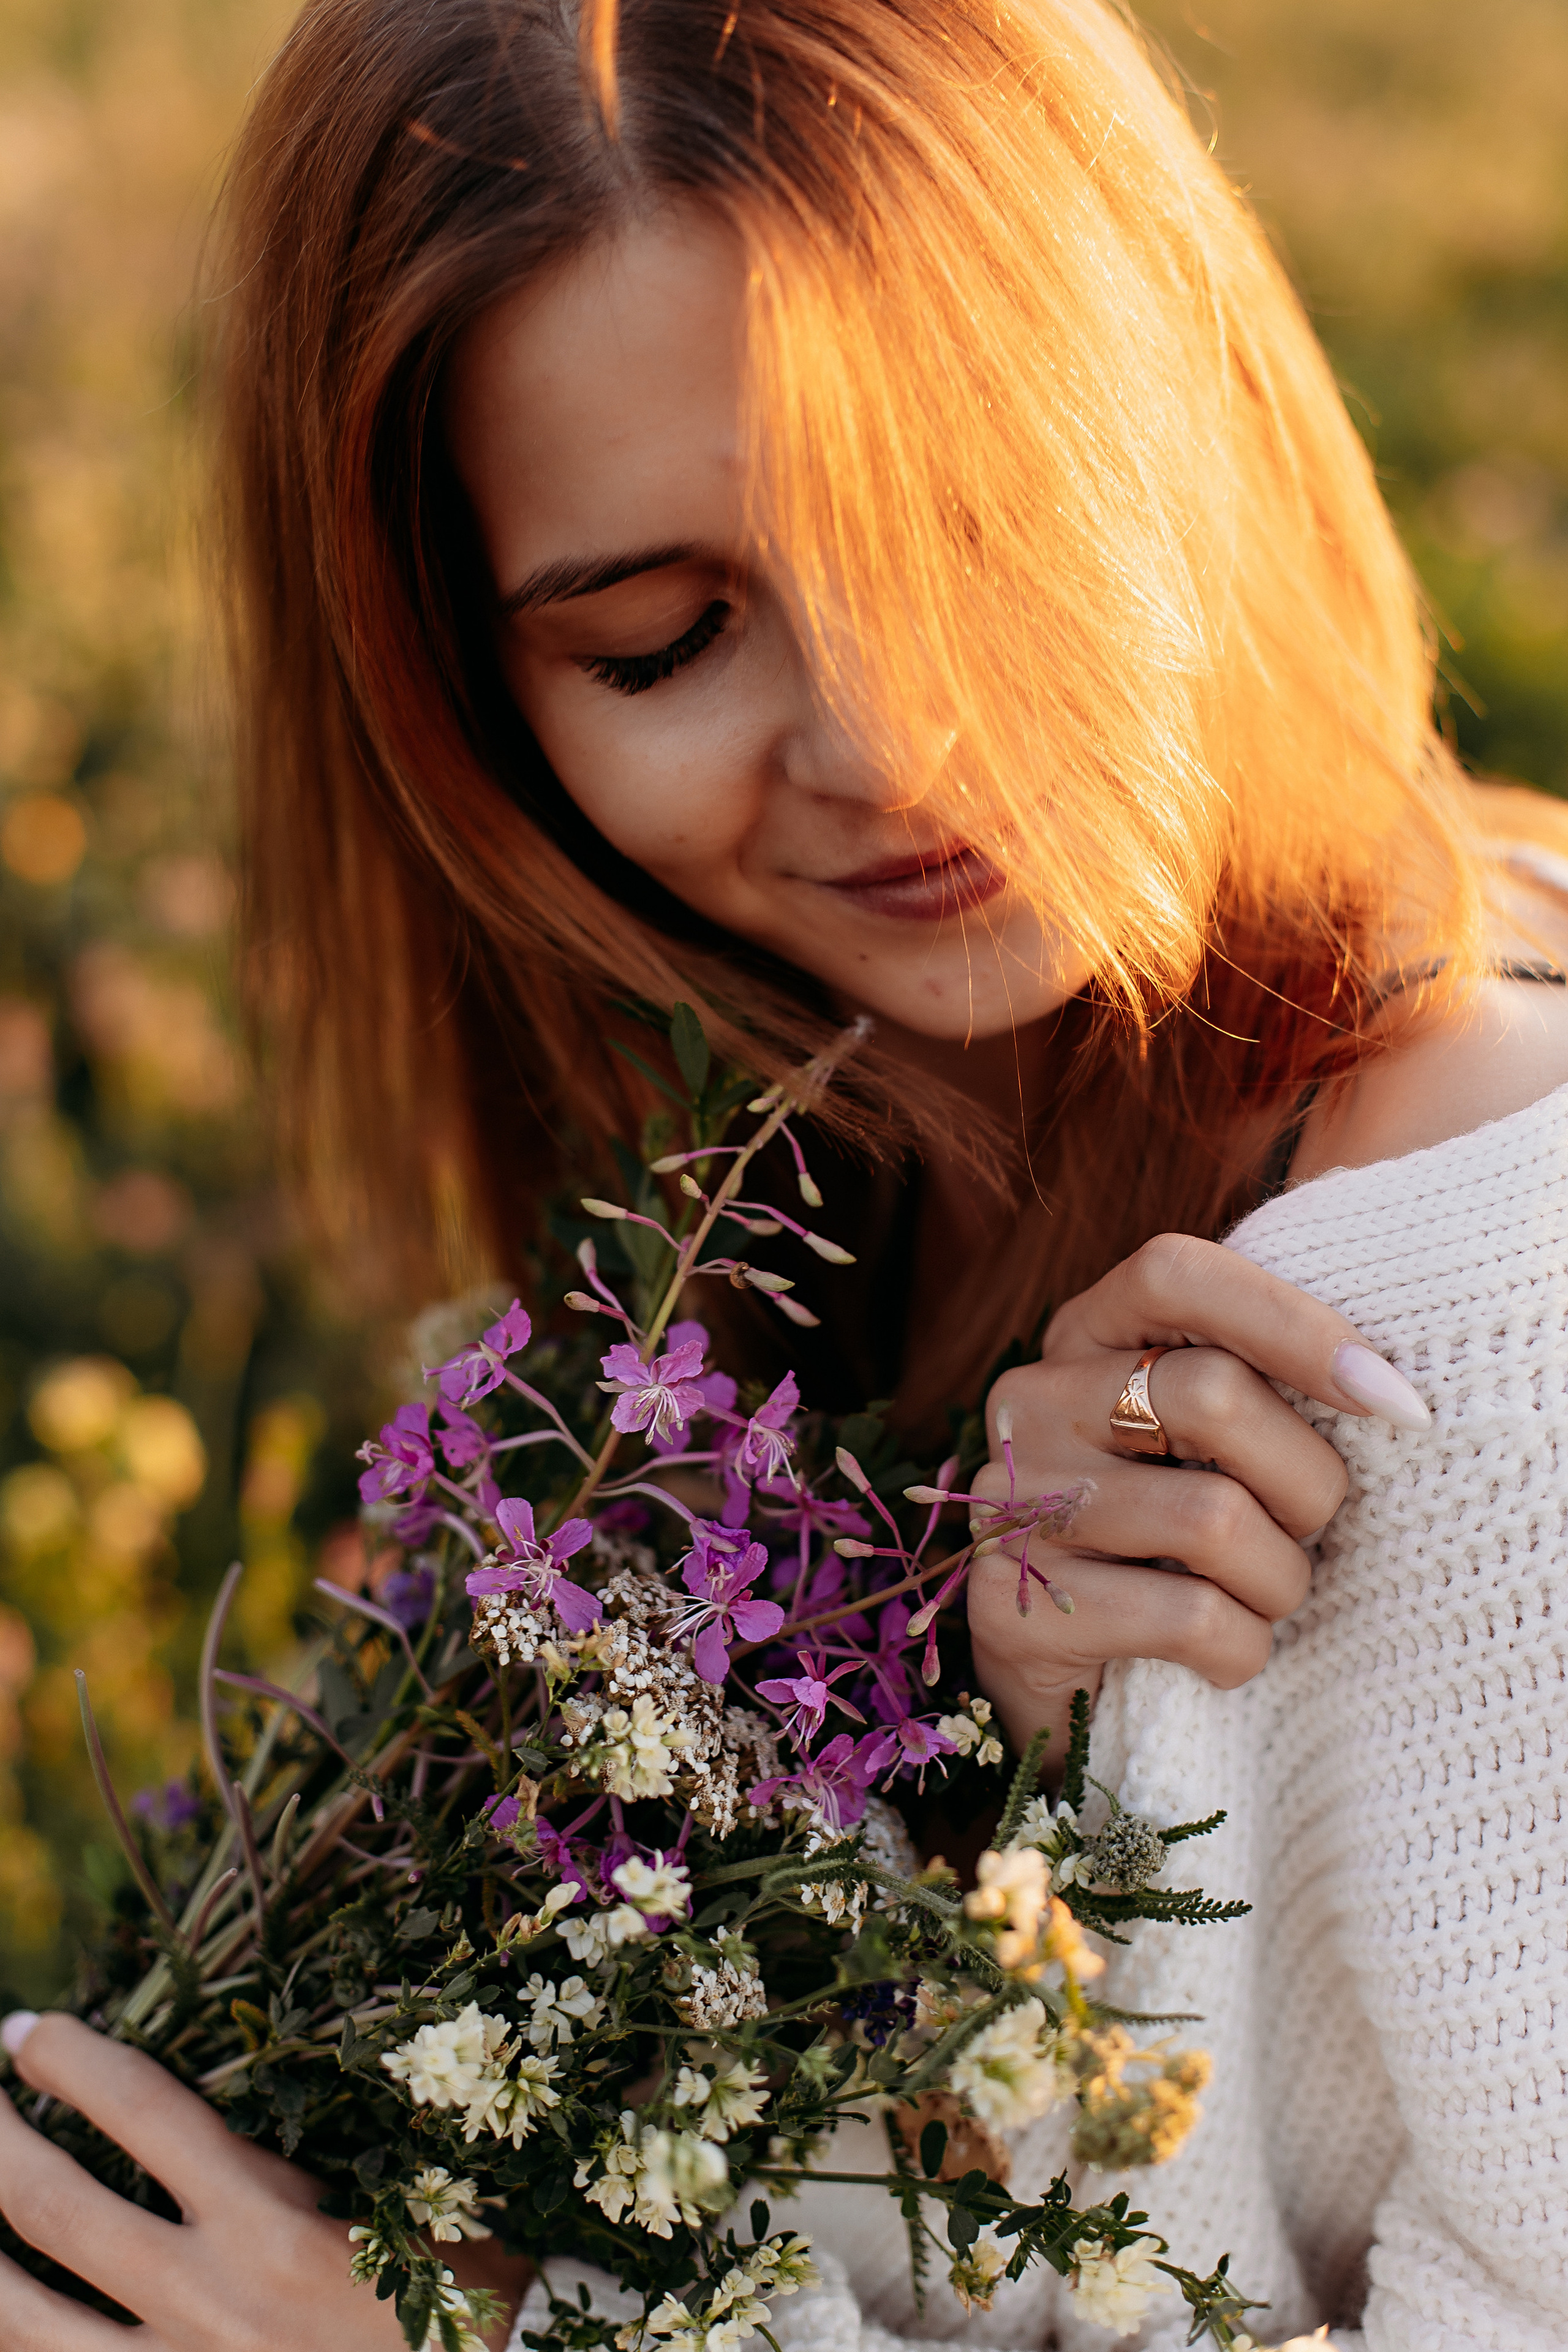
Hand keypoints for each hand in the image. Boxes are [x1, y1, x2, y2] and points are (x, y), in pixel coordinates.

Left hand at [0, 2012, 526, 2350]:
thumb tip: (221, 2082)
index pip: (138, 2111)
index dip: (69, 2061)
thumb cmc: (454, 2289)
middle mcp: (204, 2300)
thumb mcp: (393, 2196)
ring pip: (21, 2319)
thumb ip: (298, 2153)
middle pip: (54, 2206)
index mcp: (269, 2224)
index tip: (27, 2030)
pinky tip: (2, 2308)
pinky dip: (11, 2341)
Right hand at [966, 1231, 1429, 1767]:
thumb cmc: (1172, 1540)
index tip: (1391, 1399)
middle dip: (1308, 1483)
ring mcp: (1010, 1501)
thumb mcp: (1206, 1442)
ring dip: (1280, 1579)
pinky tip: (1224, 1650)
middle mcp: (1031, 1402)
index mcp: (1085, 1335)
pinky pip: (1187, 1616)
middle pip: (1216, 1398)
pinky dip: (1241, 1647)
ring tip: (1264, 1596)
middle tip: (1310, 1530)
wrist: (1071, 1683)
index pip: (1175, 1274)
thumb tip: (1390, 1392)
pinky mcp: (1009, 1606)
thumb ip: (1260, 1385)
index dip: (1292, 1323)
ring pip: (1214, 1519)